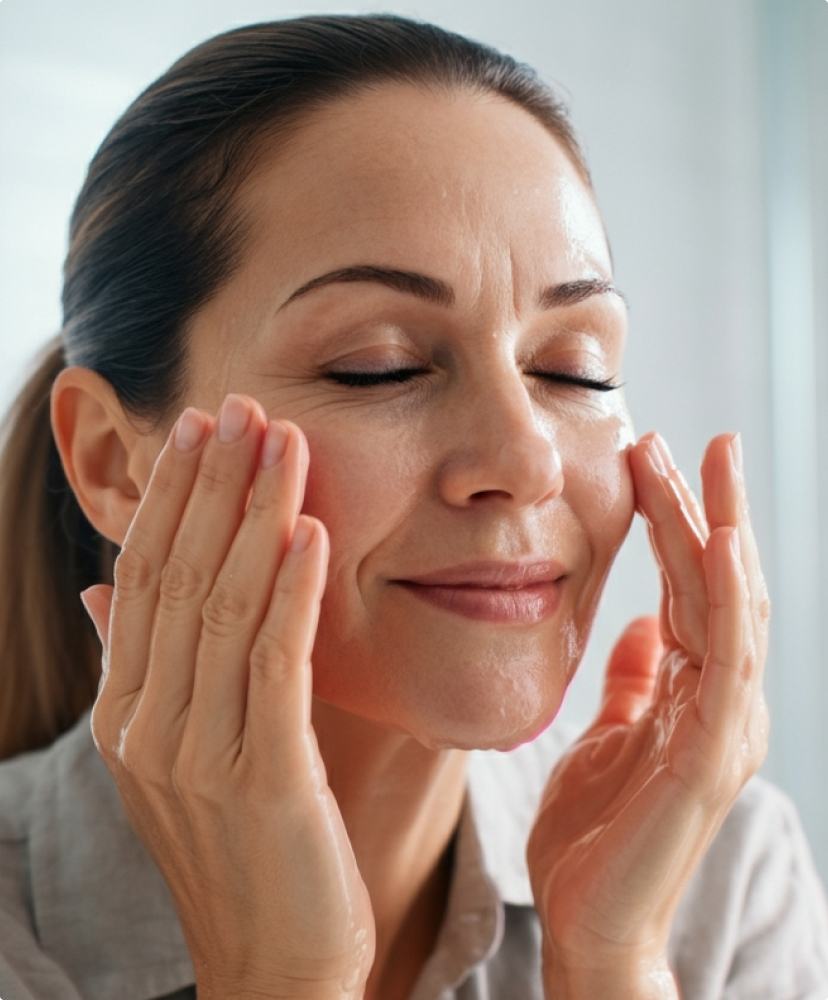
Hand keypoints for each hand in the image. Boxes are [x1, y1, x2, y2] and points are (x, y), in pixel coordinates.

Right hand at [79, 394, 374, 998]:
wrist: (277, 963)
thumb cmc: (241, 848)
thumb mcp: (177, 754)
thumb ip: (140, 669)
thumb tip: (103, 591)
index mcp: (125, 715)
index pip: (143, 582)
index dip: (172, 501)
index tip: (202, 431)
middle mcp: (146, 728)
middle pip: (178, 580)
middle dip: (212, 487)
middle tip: (240, 408)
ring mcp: (197, 756)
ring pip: (223, 608)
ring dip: (255, 516)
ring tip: (282, 443)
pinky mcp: (264, 778)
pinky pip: (274, 664)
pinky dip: (290, 592)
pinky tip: (310, 531)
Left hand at [525, 431, 770, 985]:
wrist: (586, 919)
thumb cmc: (596, 834)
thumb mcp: (608, 736)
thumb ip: (634, 682)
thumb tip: (643, 625)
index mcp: (693, 693)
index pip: (692, 591)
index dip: (679, 525)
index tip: (653, 461)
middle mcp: (720, 702)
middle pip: (719, 587)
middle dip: (707, 509)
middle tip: (694, 439)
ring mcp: (722, 729)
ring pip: (731, 609)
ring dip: (722, 532)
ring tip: (710, 463)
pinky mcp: (708, 758)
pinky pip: (726, 664)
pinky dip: (728, 600)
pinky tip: (720, 546)